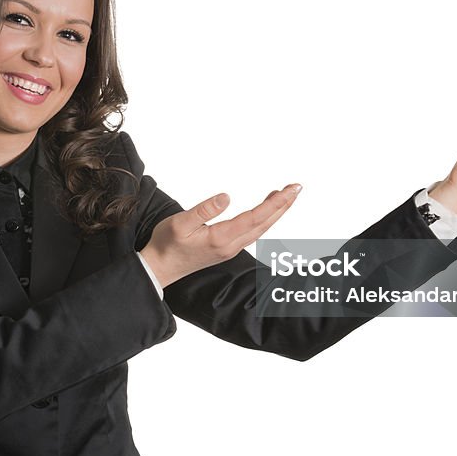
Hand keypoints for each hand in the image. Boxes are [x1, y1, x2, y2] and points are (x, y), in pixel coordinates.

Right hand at [140, 184, 302, 287]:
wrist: (159, 268)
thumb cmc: (166, 244)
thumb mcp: (180, 223)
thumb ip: (204, 210)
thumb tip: (227, 196)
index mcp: (221, 238)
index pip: (255, 217)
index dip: (275, 203)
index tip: (289, 189)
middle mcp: (230, 245)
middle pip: (264, 223)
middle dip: (283, 205)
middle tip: (297, 187)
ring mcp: (230, 248)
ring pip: (261, 228)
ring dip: (275, 212)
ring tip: (285, 195)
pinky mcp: (226, 248)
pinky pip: (253, 232)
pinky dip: (264, 219)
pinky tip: (265, 210)